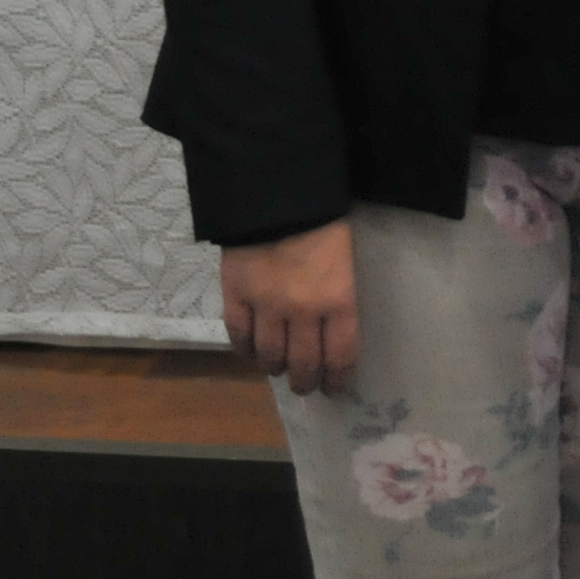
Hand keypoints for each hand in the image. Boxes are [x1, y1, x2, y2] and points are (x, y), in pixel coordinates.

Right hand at [220, 222, 358, 392]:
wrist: (277, 191)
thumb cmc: (322, 220)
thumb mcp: (344, 260)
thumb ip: (338, 296)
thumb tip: (331, 329)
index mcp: (339, 300)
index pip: (340, 356)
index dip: (337, 379)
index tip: (335, 388)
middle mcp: (303, 312)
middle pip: (303, 364)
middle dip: (305, 381)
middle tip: (305, 385)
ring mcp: (266, 306)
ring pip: (270, 356)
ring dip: (275, 368)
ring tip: (279, 369)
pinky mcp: (235, 295)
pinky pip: (239, 336)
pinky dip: (245, 350)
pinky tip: (252, 352)